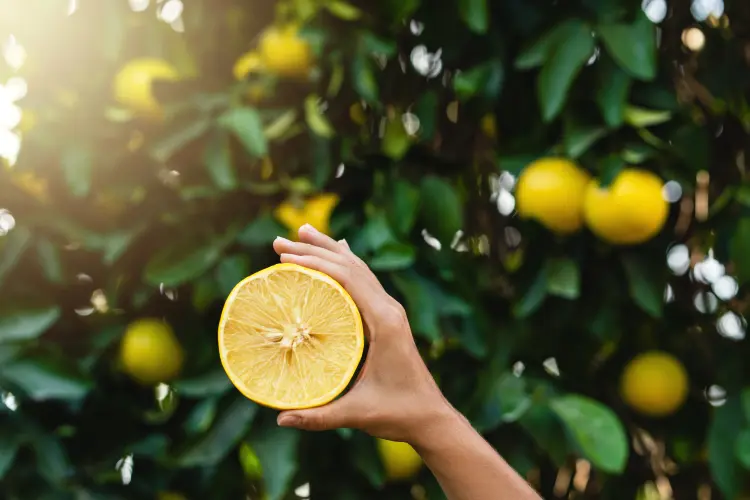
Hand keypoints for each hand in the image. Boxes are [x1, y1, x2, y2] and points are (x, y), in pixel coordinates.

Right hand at [271, 224, 452, 443]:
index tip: (285, 258)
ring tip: (302, 233)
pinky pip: (365, 280)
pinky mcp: (388, 316)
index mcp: (385, 321)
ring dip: (329, 250)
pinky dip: (346, 264)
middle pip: (350, 266)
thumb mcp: (357, 414)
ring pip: (358, 268)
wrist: (430, 416)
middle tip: (279, 242)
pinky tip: (338, 251)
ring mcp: (390, 310)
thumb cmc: (398, 413)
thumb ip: (319, 416)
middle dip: (314, 250)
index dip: (316, 264)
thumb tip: (279, 418)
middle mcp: (389, 308)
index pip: (348, 278)